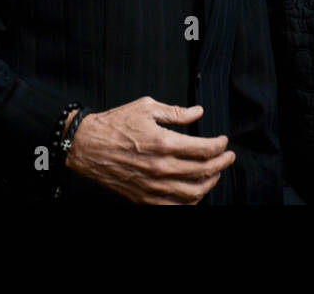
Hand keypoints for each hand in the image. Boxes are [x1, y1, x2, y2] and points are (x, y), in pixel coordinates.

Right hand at [65, 96, 234, 204]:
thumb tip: (197, 112)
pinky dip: (189, 202)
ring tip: (215, 174)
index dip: (220, 145)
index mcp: (164, 143)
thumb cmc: (114, 124)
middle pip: (203, 171)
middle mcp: (160, 167)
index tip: (224, 141)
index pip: (204, 149)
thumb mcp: (146, 107)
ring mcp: (151, 186)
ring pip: (192, 193)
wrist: (85, 146)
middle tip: (228, 157)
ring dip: (209, 183)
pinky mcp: (142, 198)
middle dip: (222, 164)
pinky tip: (194, 192)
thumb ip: (176, 112)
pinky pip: (173, 207)